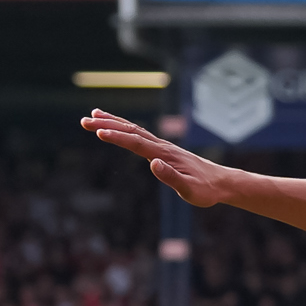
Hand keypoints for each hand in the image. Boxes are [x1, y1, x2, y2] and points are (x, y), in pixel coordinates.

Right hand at [81, 111, 243, 208]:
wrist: (221, 182)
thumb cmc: (206, 190)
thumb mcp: (189, 190)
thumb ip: (171, 178)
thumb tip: (153, 164)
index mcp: (164, 155)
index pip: (137, 143)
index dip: (117, 137)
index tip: (98, 132)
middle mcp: (162, 146)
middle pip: (131, 131)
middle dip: (107, 125)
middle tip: (84, 121)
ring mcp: (162, 146)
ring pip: (134, 129)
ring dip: (112, 122)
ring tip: (92, 115)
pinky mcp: (163, 149)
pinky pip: (139, 135)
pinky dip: (125, 128)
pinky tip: (116, 127)